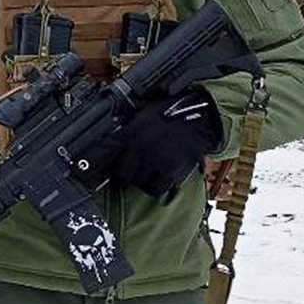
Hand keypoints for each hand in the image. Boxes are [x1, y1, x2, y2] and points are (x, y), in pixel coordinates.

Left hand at [103, 88, 222, 197]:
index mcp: (132, 132)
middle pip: (122, 175)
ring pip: (138, 183)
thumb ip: (126, 131)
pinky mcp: (170, 172)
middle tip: (126, 174)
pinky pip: (156, 187)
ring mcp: (156, 161)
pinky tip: (157, 178)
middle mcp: (141, 147)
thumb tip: (111, 145)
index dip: (106, 163)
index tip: (108, 167)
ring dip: (139, 181)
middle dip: (123, 176)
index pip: (109, 154)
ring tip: (145, 173)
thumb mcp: (142, 116)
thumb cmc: (170, 115)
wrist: (197, 119)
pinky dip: (155, 186)